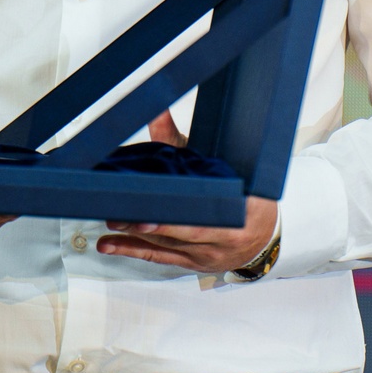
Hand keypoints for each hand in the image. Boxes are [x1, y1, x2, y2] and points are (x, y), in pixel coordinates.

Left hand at [96, 112, 279, 274]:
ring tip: (112, 221)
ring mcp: (207, 253)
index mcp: (239, 207)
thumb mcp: (215, 163)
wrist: (261, 234)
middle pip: (186, 230)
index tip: (162, 199)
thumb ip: (178, 139)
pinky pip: (159, 258)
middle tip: (125, 214)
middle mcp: (224, 234)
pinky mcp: (191, 263)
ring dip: (137, 235)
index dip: (186, 206)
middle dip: (154, 224)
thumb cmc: (238, 192)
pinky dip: (132, 251)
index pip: (211, 206)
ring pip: (169, 246)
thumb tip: (155, 109)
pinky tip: (109, 244)